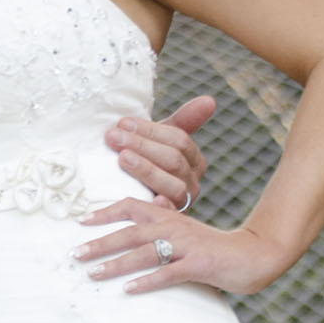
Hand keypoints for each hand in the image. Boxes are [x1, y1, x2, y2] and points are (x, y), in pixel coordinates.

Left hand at [74, 196, 284, 296]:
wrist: (253, 254)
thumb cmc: (214, 247)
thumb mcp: (186, 232)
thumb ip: (164, 225)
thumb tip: (143, 218)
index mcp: (169, 217)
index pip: (131, 207)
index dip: (105, 213)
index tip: (81, 221)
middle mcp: (174, 227)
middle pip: (130, 232)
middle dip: (101, 242)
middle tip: (75, 254)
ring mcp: (186, 246)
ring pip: (144, 253)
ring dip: (116, 264)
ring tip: (94, 274)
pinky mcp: (198, 265)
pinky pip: (168, 274)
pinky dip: (147, 281)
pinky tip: (129, 290)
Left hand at [100, 94, 213, 210]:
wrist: (137, 205)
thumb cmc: (147, 166)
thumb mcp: (161, 143)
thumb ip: (183, 121)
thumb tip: (210, 100)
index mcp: (194, 160)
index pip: (179, 140)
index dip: (151, 131)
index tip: (123, 123)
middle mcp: (193, 182)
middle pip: (174, 160)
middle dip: (142, 146)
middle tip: (113, 136)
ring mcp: (183, 204)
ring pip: (172, 185)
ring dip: (146, 170)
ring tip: (122, 158)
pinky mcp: (170, 223)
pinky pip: (170, 215)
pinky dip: (162, 207)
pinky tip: (150, 199)